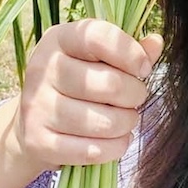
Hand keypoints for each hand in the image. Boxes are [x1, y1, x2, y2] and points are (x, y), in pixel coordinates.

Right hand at [9, 19, 163, 173]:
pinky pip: (93, 150)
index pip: (98, 37)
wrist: (31, 122)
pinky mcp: (39, 142)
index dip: (130, 53)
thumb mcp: (97, 57)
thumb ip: (128, 50)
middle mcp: (44, 69)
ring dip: (127, 123)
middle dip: (135, 95)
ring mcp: (38, 107)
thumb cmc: (76, 82)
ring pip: (106, 122)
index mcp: (59, 39)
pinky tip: (116, 139)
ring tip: (125, 119)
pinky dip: (115, 148)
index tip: (144, 68)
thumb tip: (156, 43)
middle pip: (110, 84)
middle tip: (135, 98)